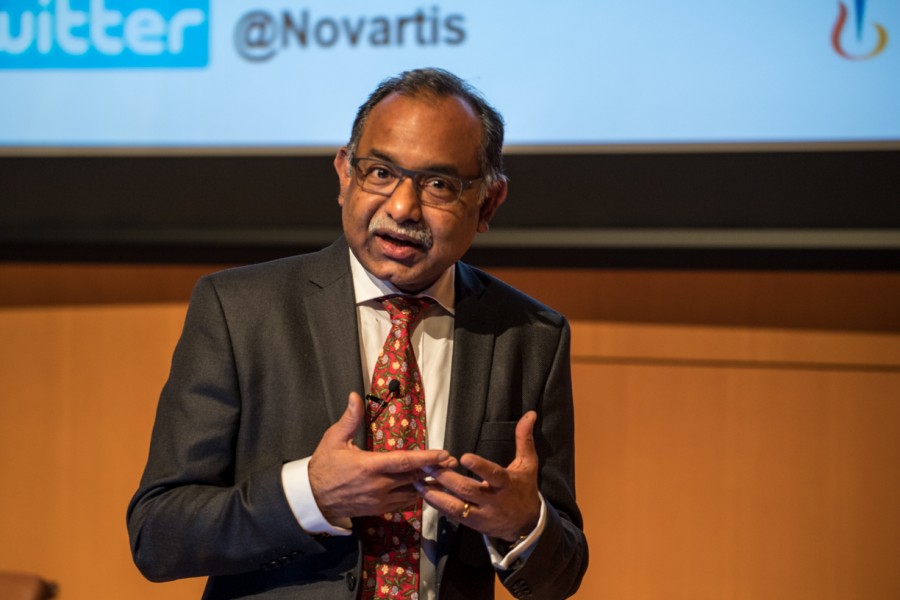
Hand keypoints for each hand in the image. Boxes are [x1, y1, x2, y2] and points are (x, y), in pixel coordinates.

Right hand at [308, 392, 453, 521]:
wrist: (313, 498)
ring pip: (412, 492)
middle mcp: (379, 485)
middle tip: (452, 462)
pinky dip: (416, 495)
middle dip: (434, 470)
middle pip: (413, 477)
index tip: (444, 454)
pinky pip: (404, 503)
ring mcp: (380, 499)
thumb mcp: (334, 439)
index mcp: (370, 466)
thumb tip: (355, 396)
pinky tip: (425, 488)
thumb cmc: (324, 466)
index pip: (404, 461)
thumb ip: (349, 419)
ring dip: (428, 484)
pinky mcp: (379, 509)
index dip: (426, 458)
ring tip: (445, 476)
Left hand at [416, 411, 541, 541]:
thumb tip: (530, 414)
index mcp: (506, 484)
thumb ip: (524, 439)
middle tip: (428, 465)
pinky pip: (453, 515)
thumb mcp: (528, 464)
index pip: (493, 475)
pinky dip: (438, 505)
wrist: (526, 525)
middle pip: (467, 490)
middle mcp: (493, 500)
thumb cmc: (524, 488)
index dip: (479, 467)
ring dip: (436, 495)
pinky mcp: (472, 523)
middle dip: (446, 478)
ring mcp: (482, 514)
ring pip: (457, 507)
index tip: (464, 457)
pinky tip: (424, 494)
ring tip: (419, 482)